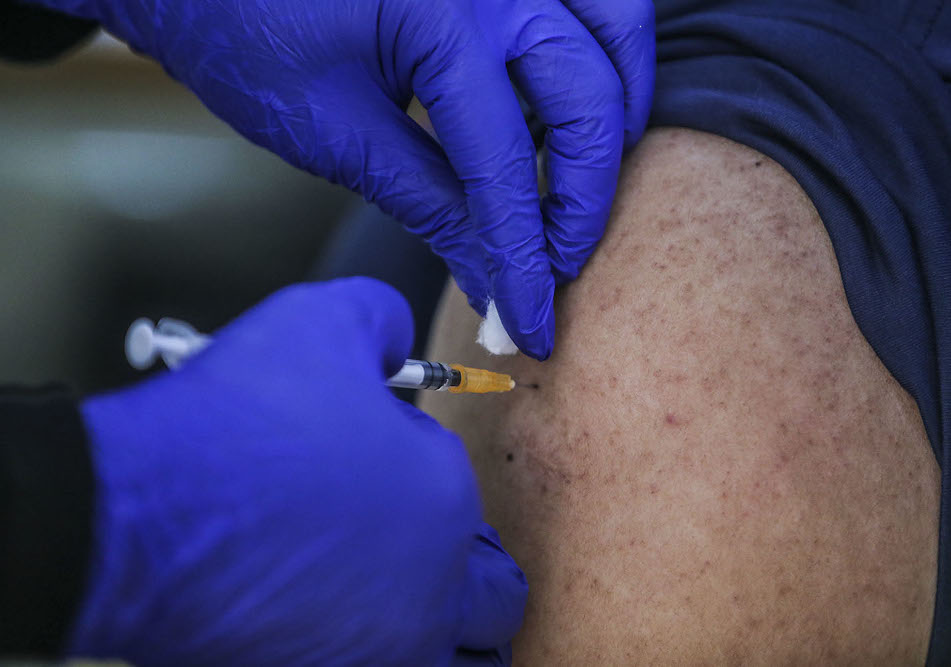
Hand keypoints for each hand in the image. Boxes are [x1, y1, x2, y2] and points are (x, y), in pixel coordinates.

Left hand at [29, 0, 654, 358]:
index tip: (533, 318)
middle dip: (585, 194)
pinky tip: (585, 102)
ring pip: (617, 25)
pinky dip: (604, 52)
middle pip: (586, 95)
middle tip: (561, 260)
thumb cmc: (241, 34)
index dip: (526, 255)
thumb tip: (492, 274)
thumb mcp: (336, 133)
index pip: (506, 163)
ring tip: (589, 182)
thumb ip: (430, 202)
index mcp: (436, 15)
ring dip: (617, 110)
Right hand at [72, 278, 526, 665]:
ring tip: (390, 594)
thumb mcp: (325, 319)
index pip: (463, 495)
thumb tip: (391, 342)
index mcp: (445, 504)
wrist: (132, 516)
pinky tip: (321, 611)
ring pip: (454, 657)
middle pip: (494, 599)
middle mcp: (430, 592)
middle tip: (412, 540)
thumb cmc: (235, 422)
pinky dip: (362, 647)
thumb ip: (382, 321)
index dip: (417, 468)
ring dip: (439, 626)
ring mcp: (376, 651)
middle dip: (469, 567)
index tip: (373, 459)